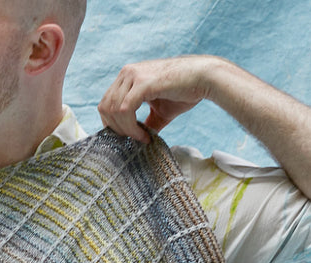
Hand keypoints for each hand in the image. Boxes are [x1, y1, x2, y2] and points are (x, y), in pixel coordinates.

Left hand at [98, 56, 228, 141]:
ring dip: (125, 130)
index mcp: (128, 77)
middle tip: (133, 140)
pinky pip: (124, 110)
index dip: (112, 124)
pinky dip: (131, 128)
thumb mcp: (160, 111)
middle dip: (116, 129)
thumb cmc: (185, 92)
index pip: (106, 103)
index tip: (127, 138)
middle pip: (105, 107)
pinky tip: (144, 136)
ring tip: (142, 139)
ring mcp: (133, 75)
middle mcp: (127, 73)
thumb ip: (146, 123)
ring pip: (113, 110)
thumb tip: (138, 141)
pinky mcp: (142, 82)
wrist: (205, 78)